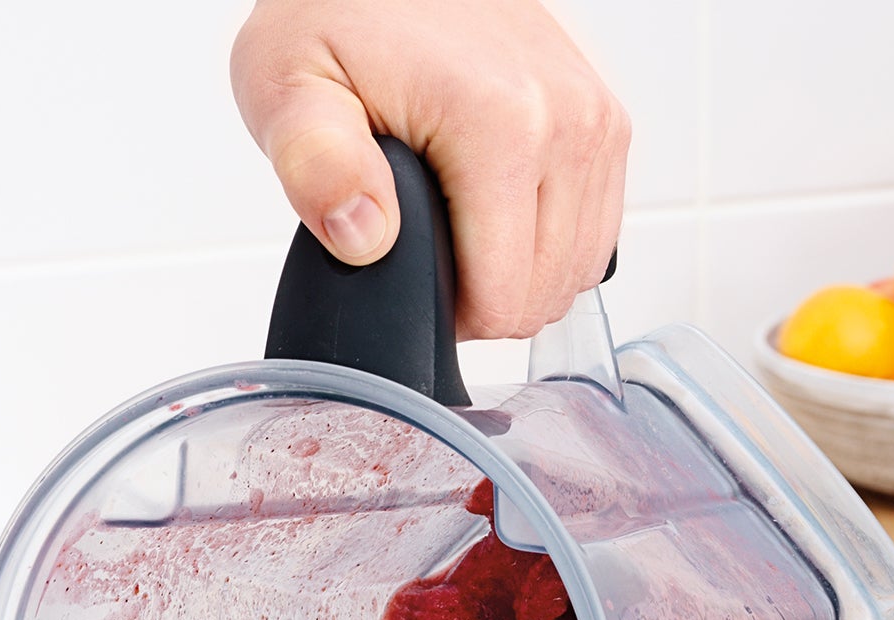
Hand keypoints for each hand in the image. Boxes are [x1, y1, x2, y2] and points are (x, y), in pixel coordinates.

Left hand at [232, 0, 629, 339]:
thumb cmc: (333, 16)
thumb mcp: (288, 86)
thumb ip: (316, 165)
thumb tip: (364, 237)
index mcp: (502, 124)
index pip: (501, 300)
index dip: (444, 315)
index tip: (404, 271)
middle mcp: (569, 119)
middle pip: (542, 295)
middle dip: (481, 300)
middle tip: (421, 248)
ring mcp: (597, 118)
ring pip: (574, 272)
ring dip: (515, 274)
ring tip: (454, 230)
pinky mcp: (605, 120)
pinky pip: (594, 233)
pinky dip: (545, 245)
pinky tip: (494, 218)